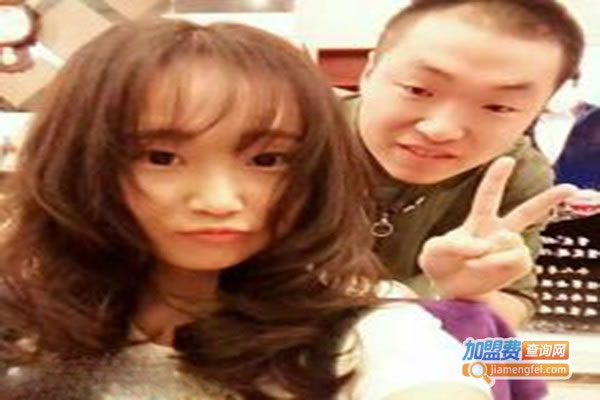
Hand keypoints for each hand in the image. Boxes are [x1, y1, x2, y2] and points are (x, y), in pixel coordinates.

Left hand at [418, 157, 576, 298]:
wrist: (447, 290)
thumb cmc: (440, 264)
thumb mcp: (434, 250)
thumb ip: (454, 244)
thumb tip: (485, 245)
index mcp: (479, 220)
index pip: (489, 195)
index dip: (496, 177)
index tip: (506, 159)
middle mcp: (499, 231)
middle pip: (526, 212)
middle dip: (549, 199)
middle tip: (570, 188)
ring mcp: (509, 249)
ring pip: (514, 242)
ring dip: (491, 255)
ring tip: (475, 263)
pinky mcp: (516, 266)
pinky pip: (515, 260)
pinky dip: (497, 266)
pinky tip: (485, 270)